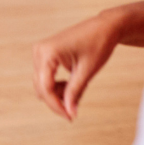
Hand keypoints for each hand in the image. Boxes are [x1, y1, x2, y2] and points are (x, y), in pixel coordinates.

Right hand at [32, 0, 143, 120]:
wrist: (104, 27)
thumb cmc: (98, 44)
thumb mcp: (87, 71)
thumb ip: (75, 92)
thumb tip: (70, 112)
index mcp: (47, 53)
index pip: (45, 87)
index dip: (56, 105)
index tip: (70, 117)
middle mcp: (39, 51)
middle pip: (40, 86)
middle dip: (55, 100)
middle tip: (73, 111)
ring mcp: (40, 51)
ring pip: (41, 82)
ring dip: (55, 92)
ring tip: (74, 92)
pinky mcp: (45, 53)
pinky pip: (44, 75)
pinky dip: (55, 84)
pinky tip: (70, 84)